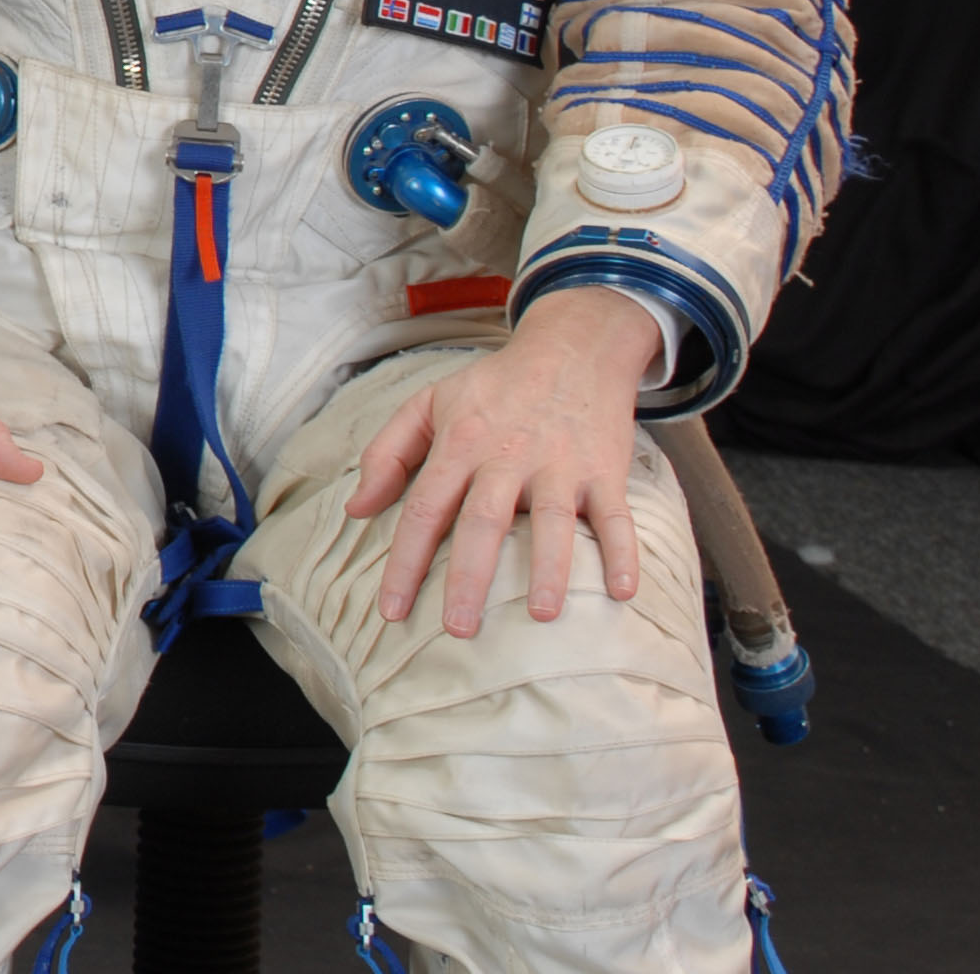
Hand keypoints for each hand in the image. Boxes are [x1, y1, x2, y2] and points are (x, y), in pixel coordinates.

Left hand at [346, 285, 660, 634]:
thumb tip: (356, 510)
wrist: (572, 348)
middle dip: (469, 579)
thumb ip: (387, 454)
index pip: (424, 508)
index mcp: (459, 443)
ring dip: (550, 570)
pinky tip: (623, 592)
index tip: (392, 611)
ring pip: (552, 521)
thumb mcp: (428, 403)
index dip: (406, 562)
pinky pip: (616, 516)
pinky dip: (623, 552)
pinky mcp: (604, 470)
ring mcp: (559, 464)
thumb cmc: (493, 387)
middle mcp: (507, 456)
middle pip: (483, 522)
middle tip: (458, 631)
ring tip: (540, 615)